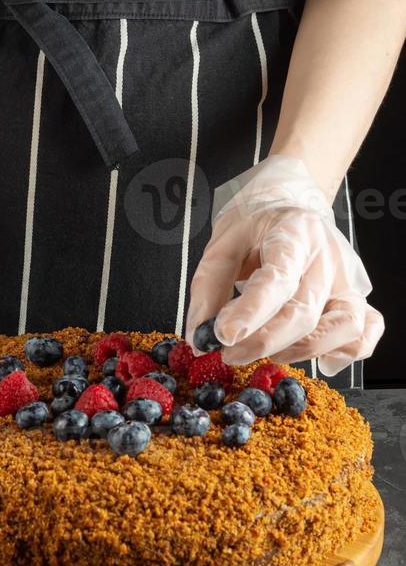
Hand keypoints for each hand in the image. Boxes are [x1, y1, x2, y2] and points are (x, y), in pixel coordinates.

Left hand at [185, 156, 383, 376]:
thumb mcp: (223, 243)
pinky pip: (366, 332)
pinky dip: (346, 353)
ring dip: (304, 351)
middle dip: (265, 341)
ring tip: (270, 354)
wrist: (292, 204)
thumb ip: (209, 288)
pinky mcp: (357, 297)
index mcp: (293, 232)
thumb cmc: (256, 226)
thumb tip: (200, 337)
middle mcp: (327, 256)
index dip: (251, 311)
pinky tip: (320, 361)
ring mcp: (347, 279)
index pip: (277, 277)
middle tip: (230, 354)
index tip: (224, 335)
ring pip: (344, 326)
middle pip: (306, 311)